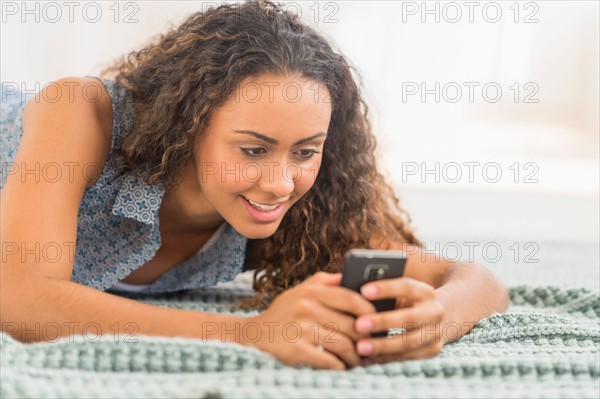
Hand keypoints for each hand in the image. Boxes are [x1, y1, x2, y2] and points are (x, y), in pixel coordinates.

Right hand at [241, 271, 376, 369]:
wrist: (255, 333)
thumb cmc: (285, 311)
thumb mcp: (302, 289)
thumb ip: (326, 282)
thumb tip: (354, 276)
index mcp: (312, 290)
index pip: (350, 297)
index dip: (369, 310)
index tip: (378, 319)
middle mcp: (306, 306)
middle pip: (350, 324)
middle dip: (366, 338)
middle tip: (374, 346)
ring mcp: (300, 328)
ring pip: (342, 344)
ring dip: (356, 356)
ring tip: (361, 360)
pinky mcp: (295, 349)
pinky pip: (327, 360)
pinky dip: (339, 366)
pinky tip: (342, 367)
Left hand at [353, 277, 444, 364]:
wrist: (437, 319)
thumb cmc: (404, 301)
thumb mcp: (398, 292)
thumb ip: (378, 288)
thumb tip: (345, 283)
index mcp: (425, 291)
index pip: (406, 286)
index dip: (386, 288)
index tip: (363, 290)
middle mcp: (435, 312)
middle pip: (408, 318)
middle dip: (383, 322)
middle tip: (358, 324)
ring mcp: (435, 334)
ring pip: (408, 342)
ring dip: (383, 345)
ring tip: (360, 348)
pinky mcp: (431, 352)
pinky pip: (407, 358)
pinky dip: (386, 358)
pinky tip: (367, 359)